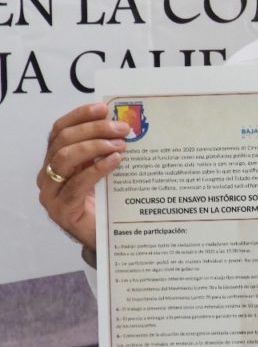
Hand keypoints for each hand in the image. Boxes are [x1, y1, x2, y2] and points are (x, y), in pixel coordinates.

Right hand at [37, 102, 128, 249]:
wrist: (102, 238)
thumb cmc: (102, 202)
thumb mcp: (100, 170)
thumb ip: (102, 150)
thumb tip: (119, 123)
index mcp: (54, 160)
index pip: (59, 130)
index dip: (79, 115)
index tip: (103, 108)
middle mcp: (47, 175)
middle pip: (63, 141)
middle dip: (93, 130)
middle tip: (121, 128)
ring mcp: (50, 193)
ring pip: (65, 158)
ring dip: (95, 146)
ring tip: (120, 144)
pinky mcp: (61, 210)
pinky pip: (77, 183)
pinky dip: (97, 168)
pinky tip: (115, 161)